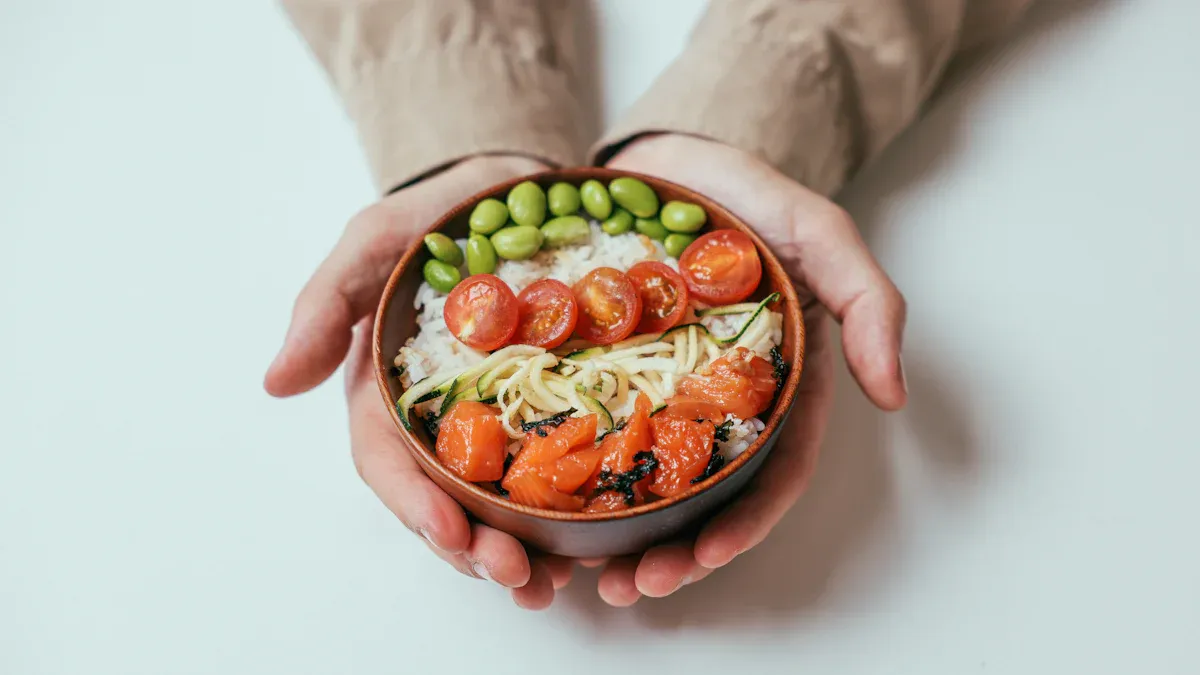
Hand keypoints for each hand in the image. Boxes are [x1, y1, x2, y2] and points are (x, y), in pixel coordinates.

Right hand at [264, 155, 572, 608]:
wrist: (520, 188)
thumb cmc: (439, 213)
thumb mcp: (377, 238)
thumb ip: (327, 301)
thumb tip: (274, 383)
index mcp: (387, 391)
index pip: (387, 463)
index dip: (413, 505)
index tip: (450, 534)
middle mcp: (436, 418)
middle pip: (444, 500)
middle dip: (473, 546)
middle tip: (517, 576)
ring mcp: (494, 419)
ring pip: (496, 503)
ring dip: (518, 551)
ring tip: (551, 583)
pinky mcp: (549, 411)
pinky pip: (553, 472)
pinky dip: (565, 513)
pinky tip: (591, 542)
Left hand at [591, 134, 907, 605]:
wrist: (669, 154)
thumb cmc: (751, 194)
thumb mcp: (820, 233)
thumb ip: (868, 302)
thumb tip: (893, 395)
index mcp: (775, 386)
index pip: (770, 475)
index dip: (741, 526)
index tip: (700, 559)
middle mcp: (716, 399)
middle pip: (702, 496)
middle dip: (673, 551)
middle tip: (630, 586)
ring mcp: (655, 388)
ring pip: (643, 478)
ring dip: (619, 536)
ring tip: (582, 572)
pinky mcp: (601, 369)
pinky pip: (585, 431)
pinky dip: (574, 477)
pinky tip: (545, 508)